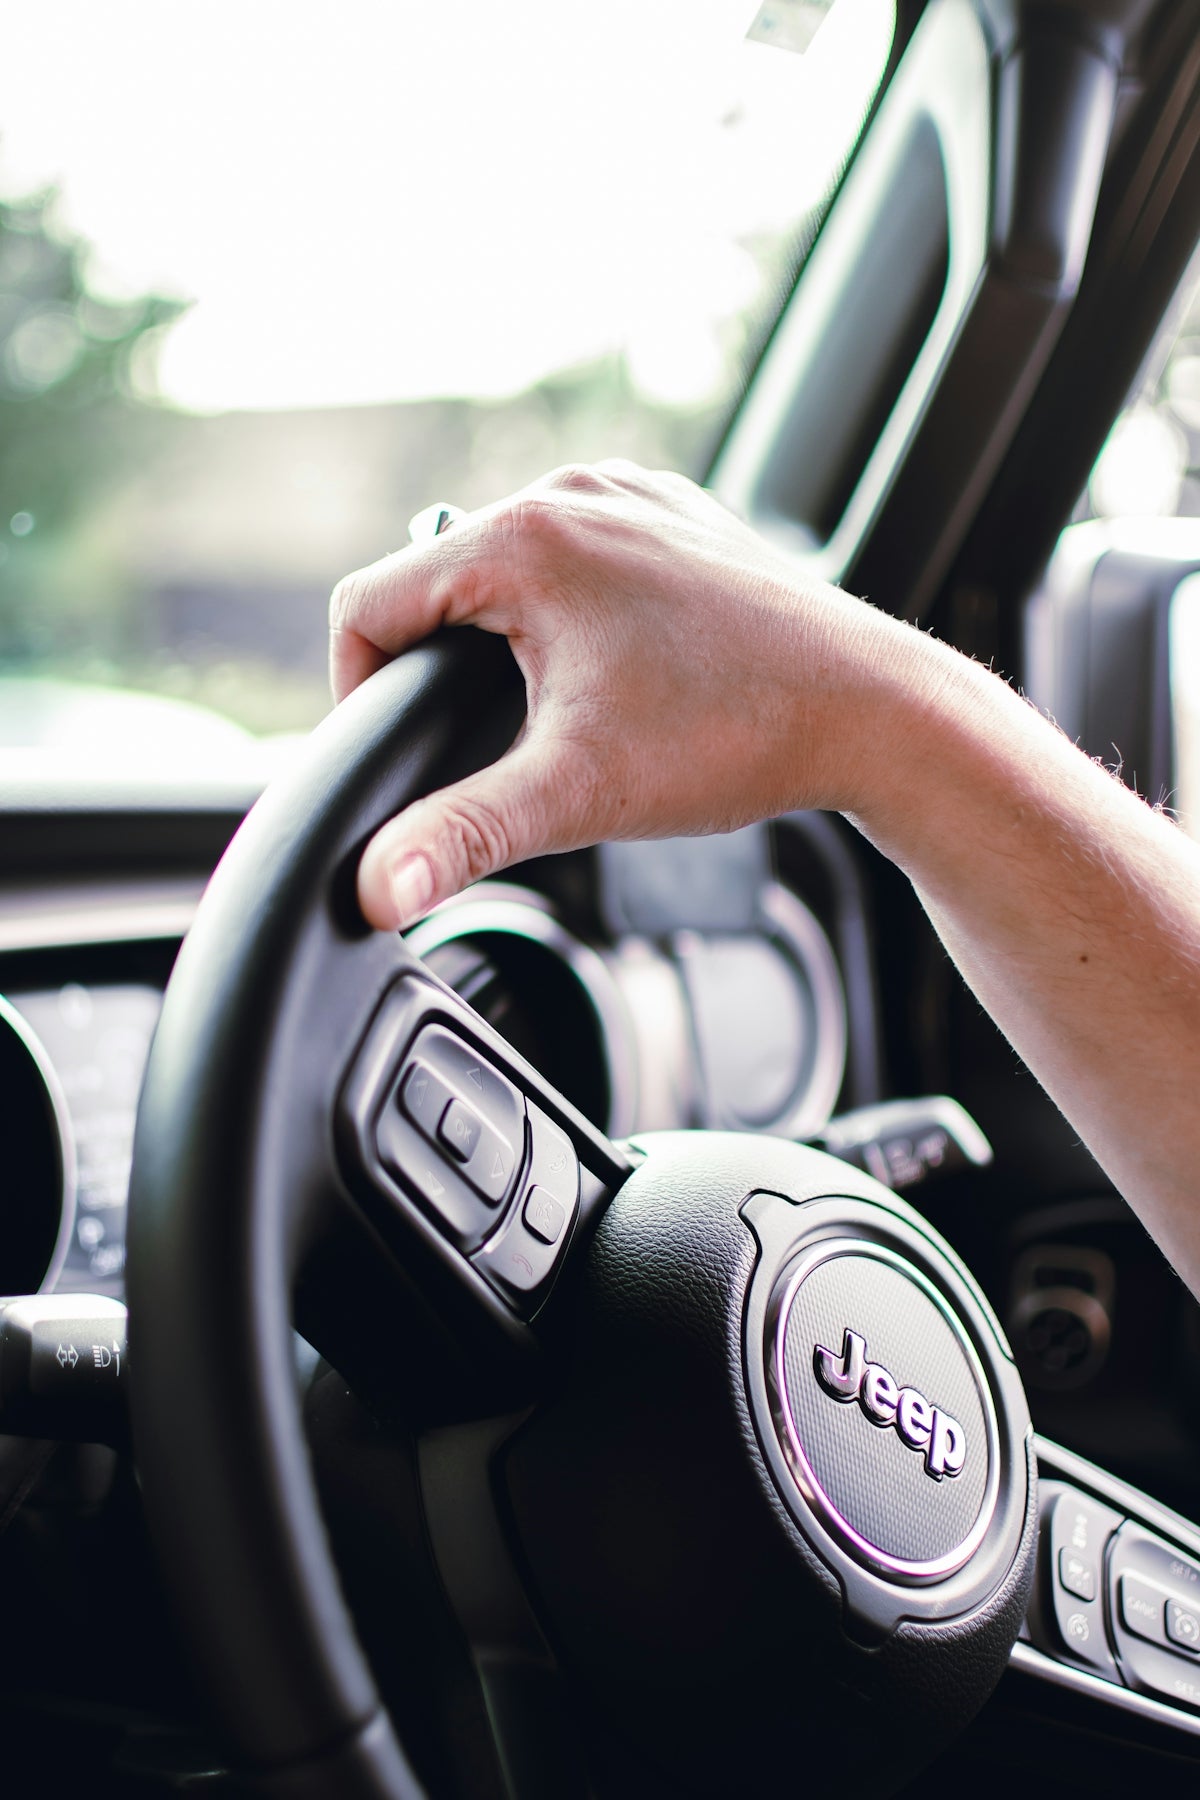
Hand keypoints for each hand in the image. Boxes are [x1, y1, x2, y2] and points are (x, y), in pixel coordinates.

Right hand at [329, 460, 909, 929]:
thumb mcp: (575, 793)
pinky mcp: (673, 515)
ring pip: (508, 566)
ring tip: (554, 714)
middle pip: (438, 582)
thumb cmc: (735, 736)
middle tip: (490, 746)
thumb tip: (372, 888)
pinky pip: (579, 553)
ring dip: (503, 638)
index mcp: (524, 538)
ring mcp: (629, 496)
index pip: (368, 603)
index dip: (358, 690)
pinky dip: (569, 609)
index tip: (397, 752)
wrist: (874, 711)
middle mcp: (572, 493)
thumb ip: (460, 835)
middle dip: (440, 668)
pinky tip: (613, 671)